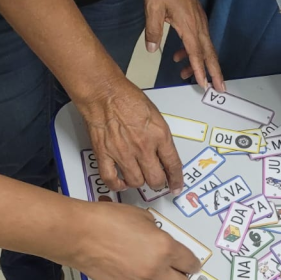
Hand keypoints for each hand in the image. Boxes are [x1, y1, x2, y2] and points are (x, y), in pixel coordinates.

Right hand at [64, 202, 200, 279]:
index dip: (191, 263)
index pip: (191, 263)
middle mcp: (157, 271)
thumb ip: (159, 233)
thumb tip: (162, 243)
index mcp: (165, 248)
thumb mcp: (143, 218)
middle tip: (175, 271)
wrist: (80, 235)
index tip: (188, 263)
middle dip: (182, 279)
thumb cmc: (108, 221)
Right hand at [76, 77, 183, 193]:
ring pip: (136, 182)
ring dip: (139, 182)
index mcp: (159, 135)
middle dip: (158, 183)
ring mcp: (123, 152)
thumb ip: (161, 137)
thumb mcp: (156, 116)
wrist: (104, 92)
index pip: (173, 165)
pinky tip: (121, 182)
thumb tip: (164, 155)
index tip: (176, 186)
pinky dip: (117, 184)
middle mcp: (143, 147)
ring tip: (139, 176)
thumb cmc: (128, 98)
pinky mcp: (104, 154)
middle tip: (157, 180)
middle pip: (156, 179)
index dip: (176, 180)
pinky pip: (111, 179)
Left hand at [144, 0, 224, 89]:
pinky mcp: (196, 18)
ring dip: (203, 64)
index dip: (200, 71)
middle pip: (209, 54)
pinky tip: (179, 54)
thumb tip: (151, 49)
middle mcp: (198, 26)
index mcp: (188, 26)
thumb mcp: (152, 8)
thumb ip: (153, 31)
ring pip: (205, 48)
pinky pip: (199, 39)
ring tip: (194, 77)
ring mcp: (199, 21)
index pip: (196, 54)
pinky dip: (194, 51)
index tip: (205, 85)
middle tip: (219, 88)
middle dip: (215, 72)